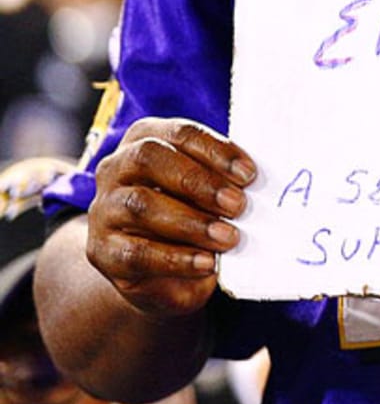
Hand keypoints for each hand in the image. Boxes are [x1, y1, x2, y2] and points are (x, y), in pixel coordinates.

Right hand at [86, 118, 256, 319]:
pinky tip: (207, 263)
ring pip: (141, 205)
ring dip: (191, 222)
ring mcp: (104, 209)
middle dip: (199, 181)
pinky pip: (136, 252)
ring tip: (228, 238)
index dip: (216, 151)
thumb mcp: (206, 190)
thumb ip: (223, 179)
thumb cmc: (192, 212)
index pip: (180, 133)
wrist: (161, 269)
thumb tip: (256, 180)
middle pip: (150, 159)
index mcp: (145, 138)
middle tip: (238, 205)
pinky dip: (176, 258)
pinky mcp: (101, 251)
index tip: (249, 174)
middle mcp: (116, 167)